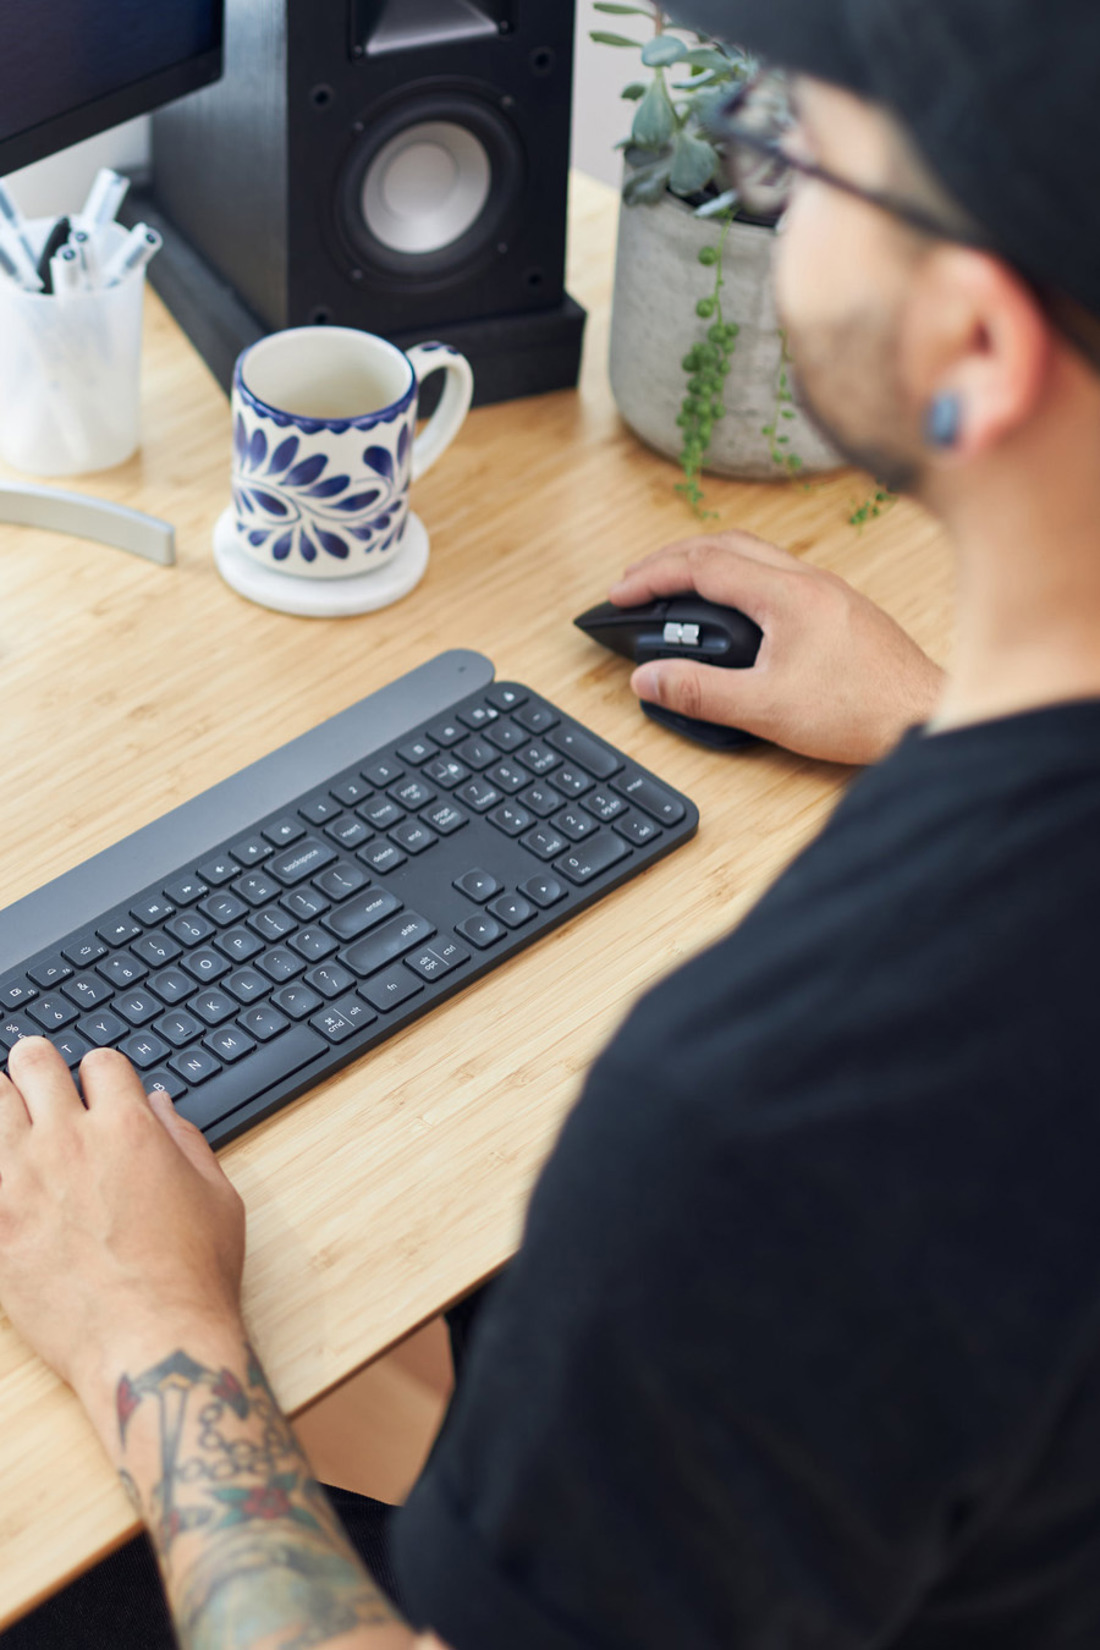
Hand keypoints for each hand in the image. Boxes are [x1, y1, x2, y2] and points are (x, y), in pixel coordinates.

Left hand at [0, 1039, 244, 1435]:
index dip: (102, 1074)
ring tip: (13, 1126)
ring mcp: (21, 1179)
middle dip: (38, 1067)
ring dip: (4, 1106)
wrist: (149, 1344)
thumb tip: (159, 1104)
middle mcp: (69, 1141)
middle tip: (39, 1087)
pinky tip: (6, 1175)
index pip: (100, 1061)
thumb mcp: (218, 1196)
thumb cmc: (191, 1279)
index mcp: (129, 1127)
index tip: (99, 1093)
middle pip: (32, 1062)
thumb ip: (184, 1139)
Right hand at [609, 531, 944, 765]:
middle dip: (672, 558)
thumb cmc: (862, 711)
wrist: (925, 716)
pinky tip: (735, 607)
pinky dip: (740, 577)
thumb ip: (699, 691)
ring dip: (707, 562)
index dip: (653, 576)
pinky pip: (779, 573)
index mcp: (788, 594)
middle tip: (636, 580)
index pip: (704, 565)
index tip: (621, 592)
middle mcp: (810, 581)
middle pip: (726, 545)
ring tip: (674, 585)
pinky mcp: (842, 610)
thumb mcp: (765, 708)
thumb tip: (648, 677)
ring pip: (755, 555)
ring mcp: (829, 592)